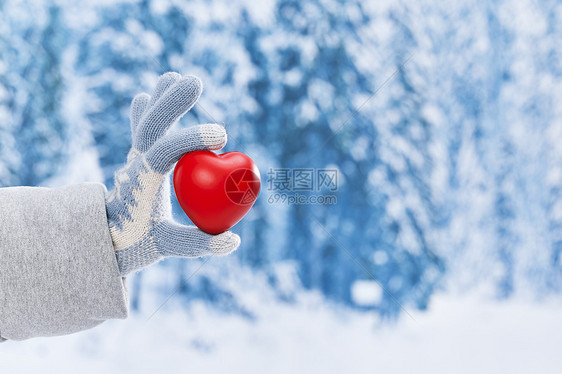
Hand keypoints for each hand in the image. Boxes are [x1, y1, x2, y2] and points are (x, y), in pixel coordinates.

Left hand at [105, 72, 240, 275]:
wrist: (106, 237)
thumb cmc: (137, 242)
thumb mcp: (166, 247)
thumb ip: (199, 244)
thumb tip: (233, 241)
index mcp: (144, 182)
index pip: (164, 151)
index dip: (190, 139)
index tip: (222, 136)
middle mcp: (136, 163)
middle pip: (151, 126)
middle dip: (172, 102)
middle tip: (195, 81)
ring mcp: (135, 156)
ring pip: (145, 120)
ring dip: (160, 98)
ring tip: (174, 77)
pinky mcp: (138, 156)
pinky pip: (141, 128)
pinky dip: (147, 110)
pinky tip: (150, 95)